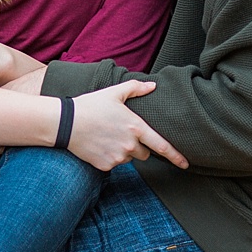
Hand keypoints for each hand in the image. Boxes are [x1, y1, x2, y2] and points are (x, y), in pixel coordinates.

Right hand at [66, 81, 187, 171]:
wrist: (65, 123)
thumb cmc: (91, 105)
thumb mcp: (114, 92)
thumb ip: (136, 88)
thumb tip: (153, 86)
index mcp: (136, 127)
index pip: (161, 146)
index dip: (176, 156)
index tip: (186, 164)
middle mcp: (130, 145)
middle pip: (144, 153)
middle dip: (137, 146)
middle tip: (120, 133)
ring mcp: (118, 157)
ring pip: (128, 158)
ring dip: (123, 151)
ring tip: (106, 136)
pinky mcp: (106, 166)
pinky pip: (114, 164)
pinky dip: (109, 157)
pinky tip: (98, 145)